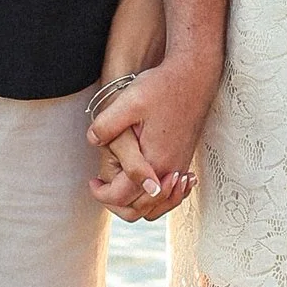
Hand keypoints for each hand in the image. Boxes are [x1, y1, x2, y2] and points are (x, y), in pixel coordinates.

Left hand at [87, 54, 218, 220]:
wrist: (194, 76)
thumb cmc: (162, 87)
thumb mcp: (128, 102)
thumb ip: (106, 124)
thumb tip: (92, 141)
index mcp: (154, 161)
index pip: (123, 197)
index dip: (101, 194)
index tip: (91, 181)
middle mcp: (170, 170)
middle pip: (141, 209)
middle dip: (117, 204)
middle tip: (100, 187)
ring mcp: (180, 166)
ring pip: (158, 205)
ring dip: (137, 203)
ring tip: (119, 187)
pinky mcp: (184, 158)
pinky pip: (170, 193)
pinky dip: (155, 196)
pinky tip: (144, 183)